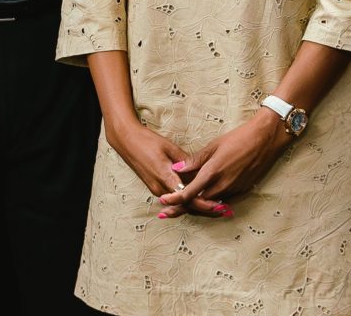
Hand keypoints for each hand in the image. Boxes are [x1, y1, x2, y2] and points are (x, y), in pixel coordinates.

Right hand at [100, 120, 218, 217]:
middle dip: (205, 208)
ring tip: (216, 207)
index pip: (188, 197)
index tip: (219, 204)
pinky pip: (174, 198)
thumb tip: (200, 169)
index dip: (205, 203)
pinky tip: (200, 199)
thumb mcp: (168, 147)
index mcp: (165, 177)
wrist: (126, 141)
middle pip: (186, 205)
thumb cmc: (147, 141)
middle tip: (224, 210)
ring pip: (180, 203)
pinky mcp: (155, 187)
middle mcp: (160, 188)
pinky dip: (188, 200)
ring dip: (197, 205)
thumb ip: (185, 161)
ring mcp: (156, 189)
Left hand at [160, 112, 293, 217]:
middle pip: (198, 204)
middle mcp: (223, 185)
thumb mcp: (214, 145)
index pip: (189, 193)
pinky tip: (203, 200)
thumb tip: (177, 168)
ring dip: (196, 206)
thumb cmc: (240, 138)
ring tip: (181, 207)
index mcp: (213, 172)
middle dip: (182, 208)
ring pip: (211, 204)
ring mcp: (234, 189)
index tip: (163, 202)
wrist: (266, 139)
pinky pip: (223, 200)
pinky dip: (211, 202)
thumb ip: (195, 160)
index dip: (175, 199)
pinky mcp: (243, 190)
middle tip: (166, 211)